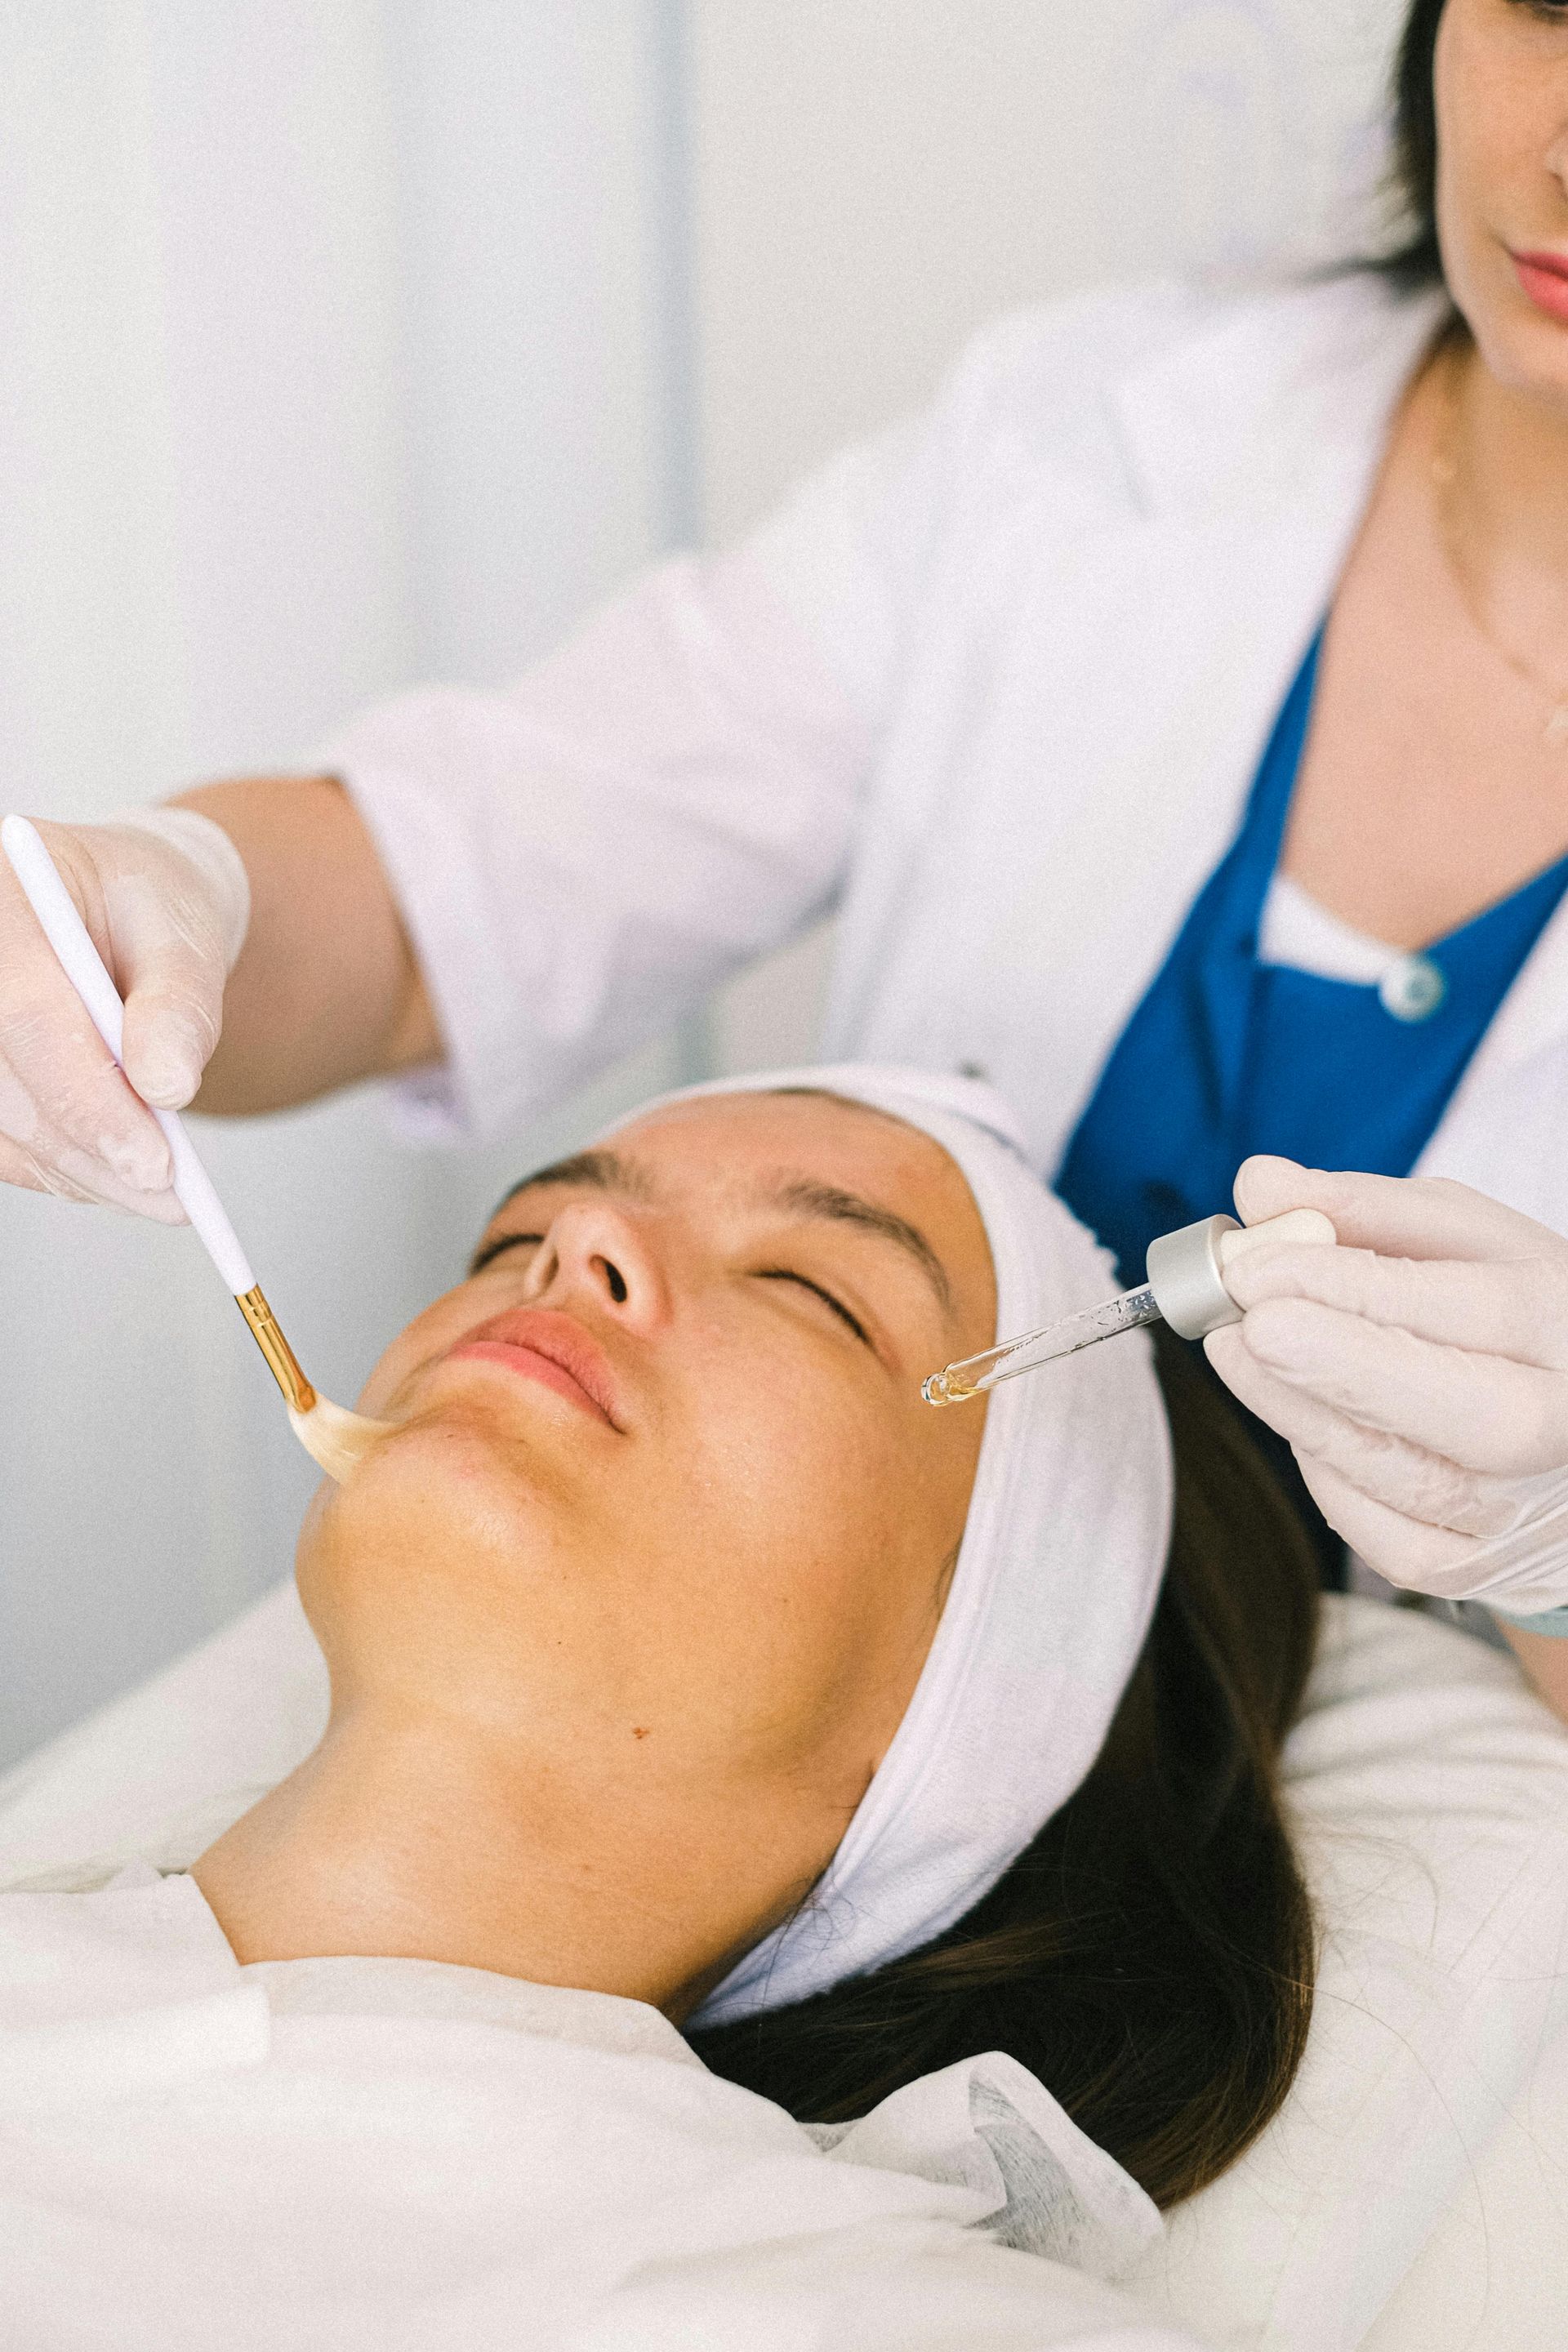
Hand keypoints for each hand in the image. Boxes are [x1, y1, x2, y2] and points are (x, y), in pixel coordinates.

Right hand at [0, 808, 249, 1218]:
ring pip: (6, 1125)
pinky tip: (120, 1175)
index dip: (88, 1097)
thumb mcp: (183, 934)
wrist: (122, 914)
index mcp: (0, 896)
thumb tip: (168, 1086)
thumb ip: (178, 1003)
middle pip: (7, 1081)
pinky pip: (5, 1145)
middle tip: (172, 1197)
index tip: (156, 1163)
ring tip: (164, 1192)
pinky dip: (66, 1170)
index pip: (24, 1011)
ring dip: (85, 1171)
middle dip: (93, 1149)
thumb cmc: (150, 910)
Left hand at [1205, 1157, 1567, 1614]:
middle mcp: (1566, 1426)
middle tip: (1247, 1325)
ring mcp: (1525, 1511)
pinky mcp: (1477, 1567)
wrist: (1564, 1429)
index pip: (1473, 1309)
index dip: (1354, 1288)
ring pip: (1412, 1481)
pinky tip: (1299, 1421)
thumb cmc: (1508, 1319)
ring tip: (1237, 1351)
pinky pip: (1390, 1539)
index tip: (1255, 1265)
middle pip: (1467, 1411)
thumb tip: (1259, 1185)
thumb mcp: (1465, 1243)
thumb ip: (1366, 1210)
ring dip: (1305, 1414)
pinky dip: (1330, 1480)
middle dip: (1341, 1366)